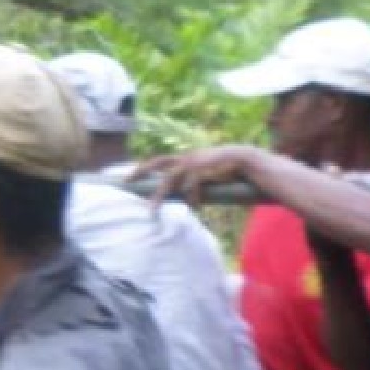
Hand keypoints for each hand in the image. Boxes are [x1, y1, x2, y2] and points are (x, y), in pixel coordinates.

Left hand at [132, 146, 259, 209]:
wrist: (243, 158)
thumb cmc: (221, 168)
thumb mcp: (200, 173)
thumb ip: (187, 180)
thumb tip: (174, 193)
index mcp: (183, 158)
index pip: (157, 161)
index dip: (142, 168)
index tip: (127, 179)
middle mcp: (185, 157)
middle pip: (157, 163)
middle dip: (141, 172)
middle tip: (127, 182)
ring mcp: (193, 162)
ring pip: (169, 179)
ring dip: (160, 196)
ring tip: (152, 211)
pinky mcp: (203, 168)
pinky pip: (191, 187)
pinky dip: (192, 198)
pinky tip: (195, 207)